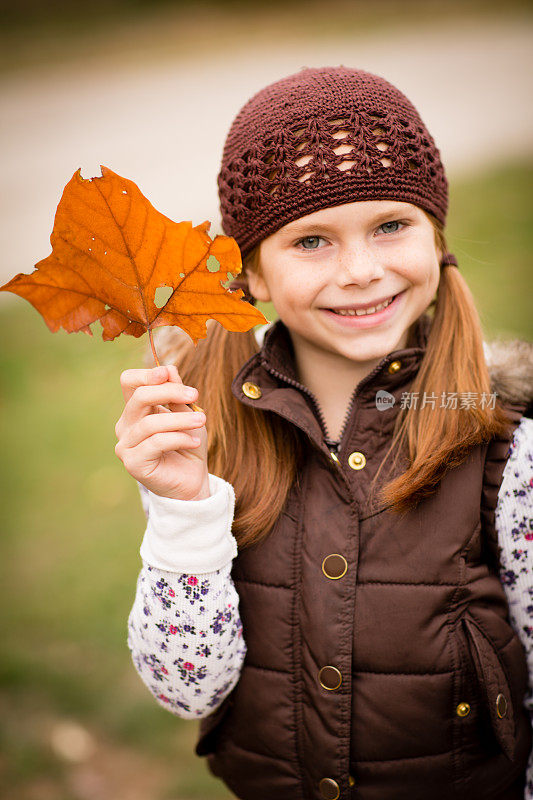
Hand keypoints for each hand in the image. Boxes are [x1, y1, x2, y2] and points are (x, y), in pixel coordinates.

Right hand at [114, 365, 209, 500]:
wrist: (192, 480)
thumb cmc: (187, 445)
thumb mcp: (187, 414)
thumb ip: (177, 394)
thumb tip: (169, 369)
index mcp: (136, 410)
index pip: (129, 382)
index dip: (147, 374)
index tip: (169, 373)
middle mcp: (125, 425)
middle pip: (139, 397)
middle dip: (169, 392)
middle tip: (194, 395)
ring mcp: (125, 445)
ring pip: (150, 423)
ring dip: (180, 419)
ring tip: (202, 421)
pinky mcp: (133, 463)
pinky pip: (156, 443)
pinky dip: (179, 438)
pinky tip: (194, 441)